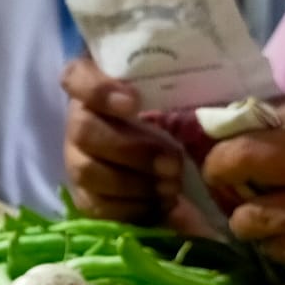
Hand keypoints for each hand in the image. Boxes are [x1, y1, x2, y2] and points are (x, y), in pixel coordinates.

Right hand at [62, 58, 187, 225]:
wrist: (161, 153)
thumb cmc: (167, 110)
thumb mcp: (172, 92)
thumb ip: (178, 86)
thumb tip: (209, 93)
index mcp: (94, 84)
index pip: (76, 77)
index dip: (99, 90)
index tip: (134, 102)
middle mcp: (77, 120)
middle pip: (84, 131)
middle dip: (131, 149)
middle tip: (173, 161)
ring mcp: (75, 159)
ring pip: (87, 171)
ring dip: (133, 182)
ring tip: (172, 186)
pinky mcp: (84, 195)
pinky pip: (96, 205)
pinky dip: (131, 207)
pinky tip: (159, 204)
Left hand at [202, 73, 284, 266]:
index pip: (275, 110)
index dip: (242, 120)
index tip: (227, 130)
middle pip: (248, 154)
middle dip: (220, 164)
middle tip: (218, 173)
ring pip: (258, 215)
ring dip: (244, 218)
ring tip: (249, 218)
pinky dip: (276, 248)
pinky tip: (282, 243)